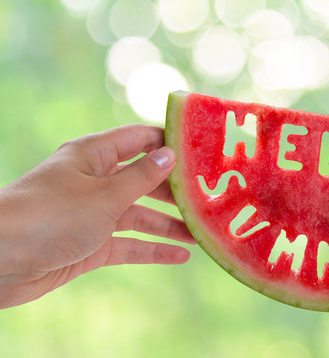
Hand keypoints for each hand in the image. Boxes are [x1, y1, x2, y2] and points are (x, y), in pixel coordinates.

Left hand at [0, 124, 194, 308]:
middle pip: (145, 180)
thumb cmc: (51, 215)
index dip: (171, 143)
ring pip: (141, 215)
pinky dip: (153, 249)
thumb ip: (142, 177)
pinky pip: (129, 243)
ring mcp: (95, 213)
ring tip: (202, 233)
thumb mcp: (105, 194)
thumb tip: (170, 155)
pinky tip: (180, 256)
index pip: (141, 140)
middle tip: (209, 197)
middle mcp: (97, 180)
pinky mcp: (92, 243)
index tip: (203, 150)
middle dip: (176, 191)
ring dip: (170, 225)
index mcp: (95, 155)